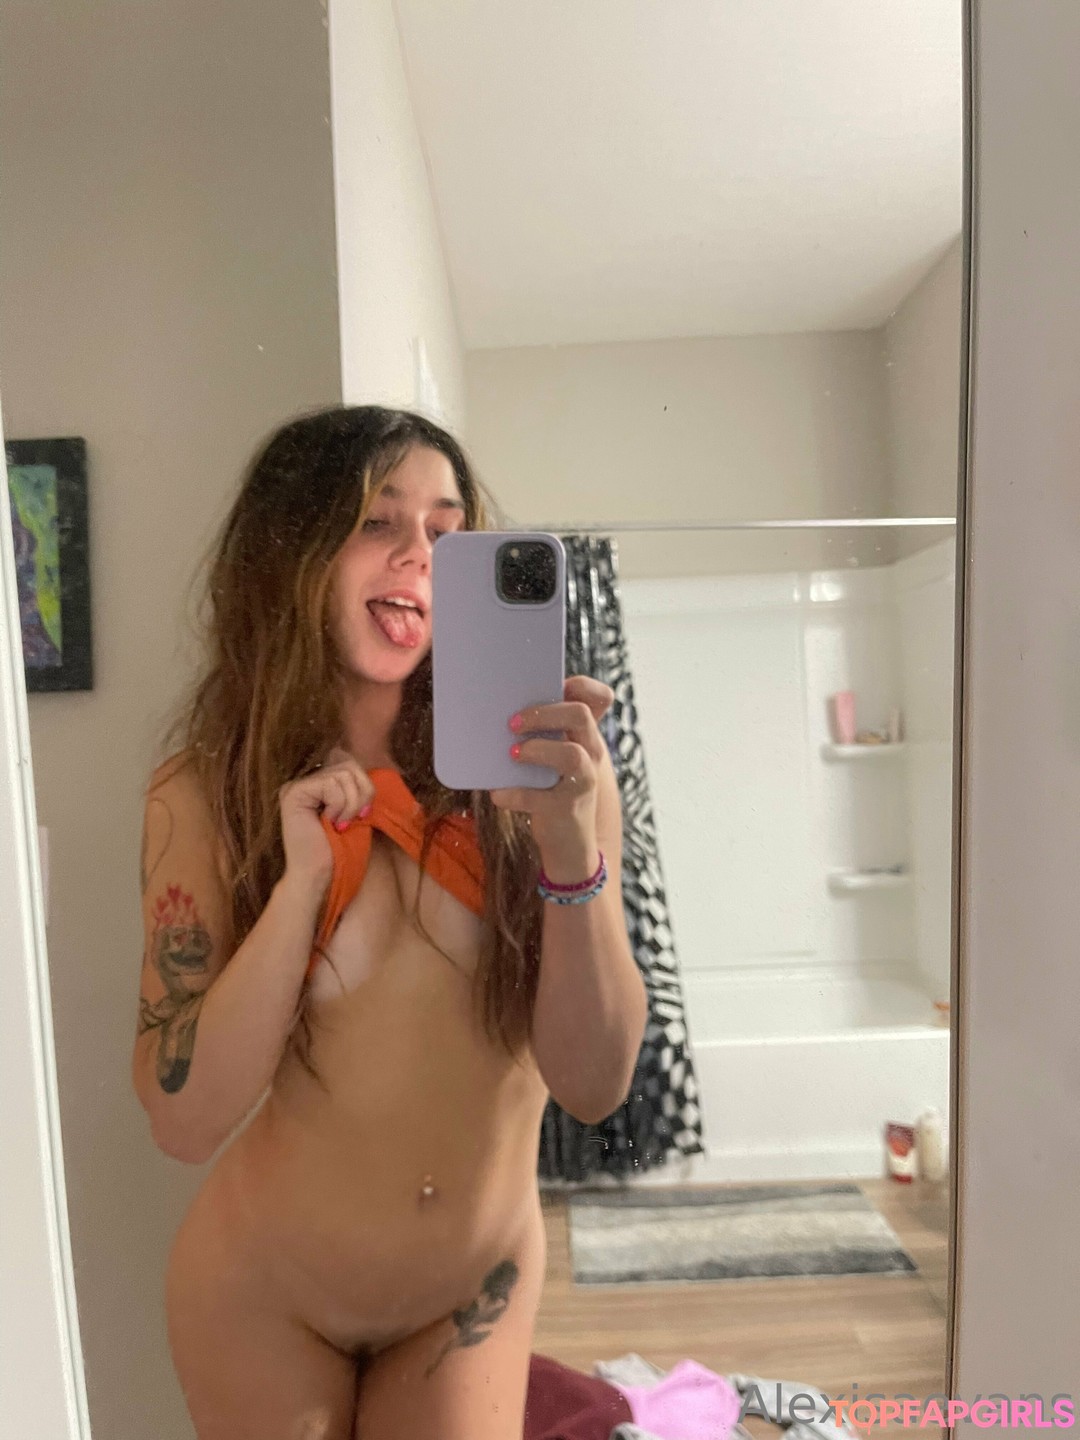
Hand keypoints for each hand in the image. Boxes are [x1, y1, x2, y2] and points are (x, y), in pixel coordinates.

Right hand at [278, 747, 373, 896]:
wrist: (317, 876)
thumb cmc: (338, 850)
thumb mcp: (354, 811)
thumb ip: (357, 787)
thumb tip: (375, 770)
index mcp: (317, 782)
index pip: (348, 762)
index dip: (365, 784)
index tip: (364, 813)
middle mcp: (303, 780)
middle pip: (348, 762)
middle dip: (362, 792)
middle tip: (357, 818)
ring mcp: (296, 785)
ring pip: (342, 773)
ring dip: (351, 803)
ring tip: (341, 824)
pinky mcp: (293, 793)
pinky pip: (330, 784)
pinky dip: (340, 806)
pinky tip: (331, 823)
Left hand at [492, 675, 614, 881]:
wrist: (570, 844)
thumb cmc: (554, 791)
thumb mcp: (554, 759)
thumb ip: (539, 734)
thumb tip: (495, 710)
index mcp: (585, 736)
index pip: (599, 698)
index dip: (581, 685)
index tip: (555, 686)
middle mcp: (590, 754)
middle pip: (579, 716)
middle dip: (544, 713)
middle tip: (513, 723)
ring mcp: (582, 782)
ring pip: (571, 755)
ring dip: (536, 750)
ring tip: (512, 755)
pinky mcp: (565, 810)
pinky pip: (539, 798)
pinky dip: (514, 794)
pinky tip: (498, 794)